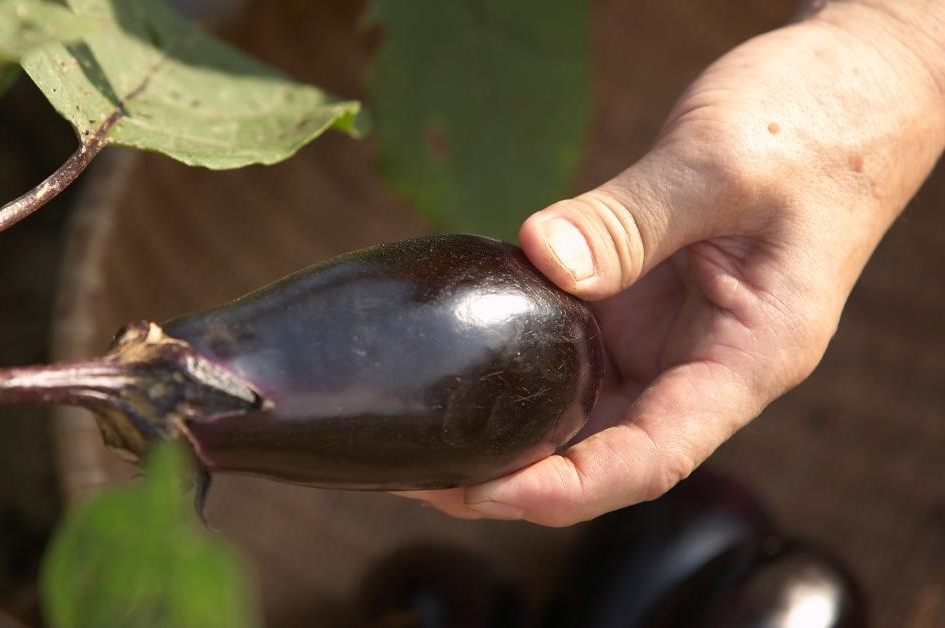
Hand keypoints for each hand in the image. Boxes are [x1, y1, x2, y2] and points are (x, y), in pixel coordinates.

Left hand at [402, 2, 944, 524]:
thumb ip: (632, 220)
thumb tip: (544, 261)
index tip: (484, 489)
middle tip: (425, 474)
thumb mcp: (721, 166)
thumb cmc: (812, 125)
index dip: (565, 489)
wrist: (845, 87)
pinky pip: (575, 350)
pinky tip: (464, 370)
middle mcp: (706, 363)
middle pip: (606, 450)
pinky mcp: (641, 301)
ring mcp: (671, 335)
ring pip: (584, 409)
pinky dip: (519, 369)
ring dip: (512, 432)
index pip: (652, 458)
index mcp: (749, 357)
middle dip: (516, 475)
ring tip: (427, 442)